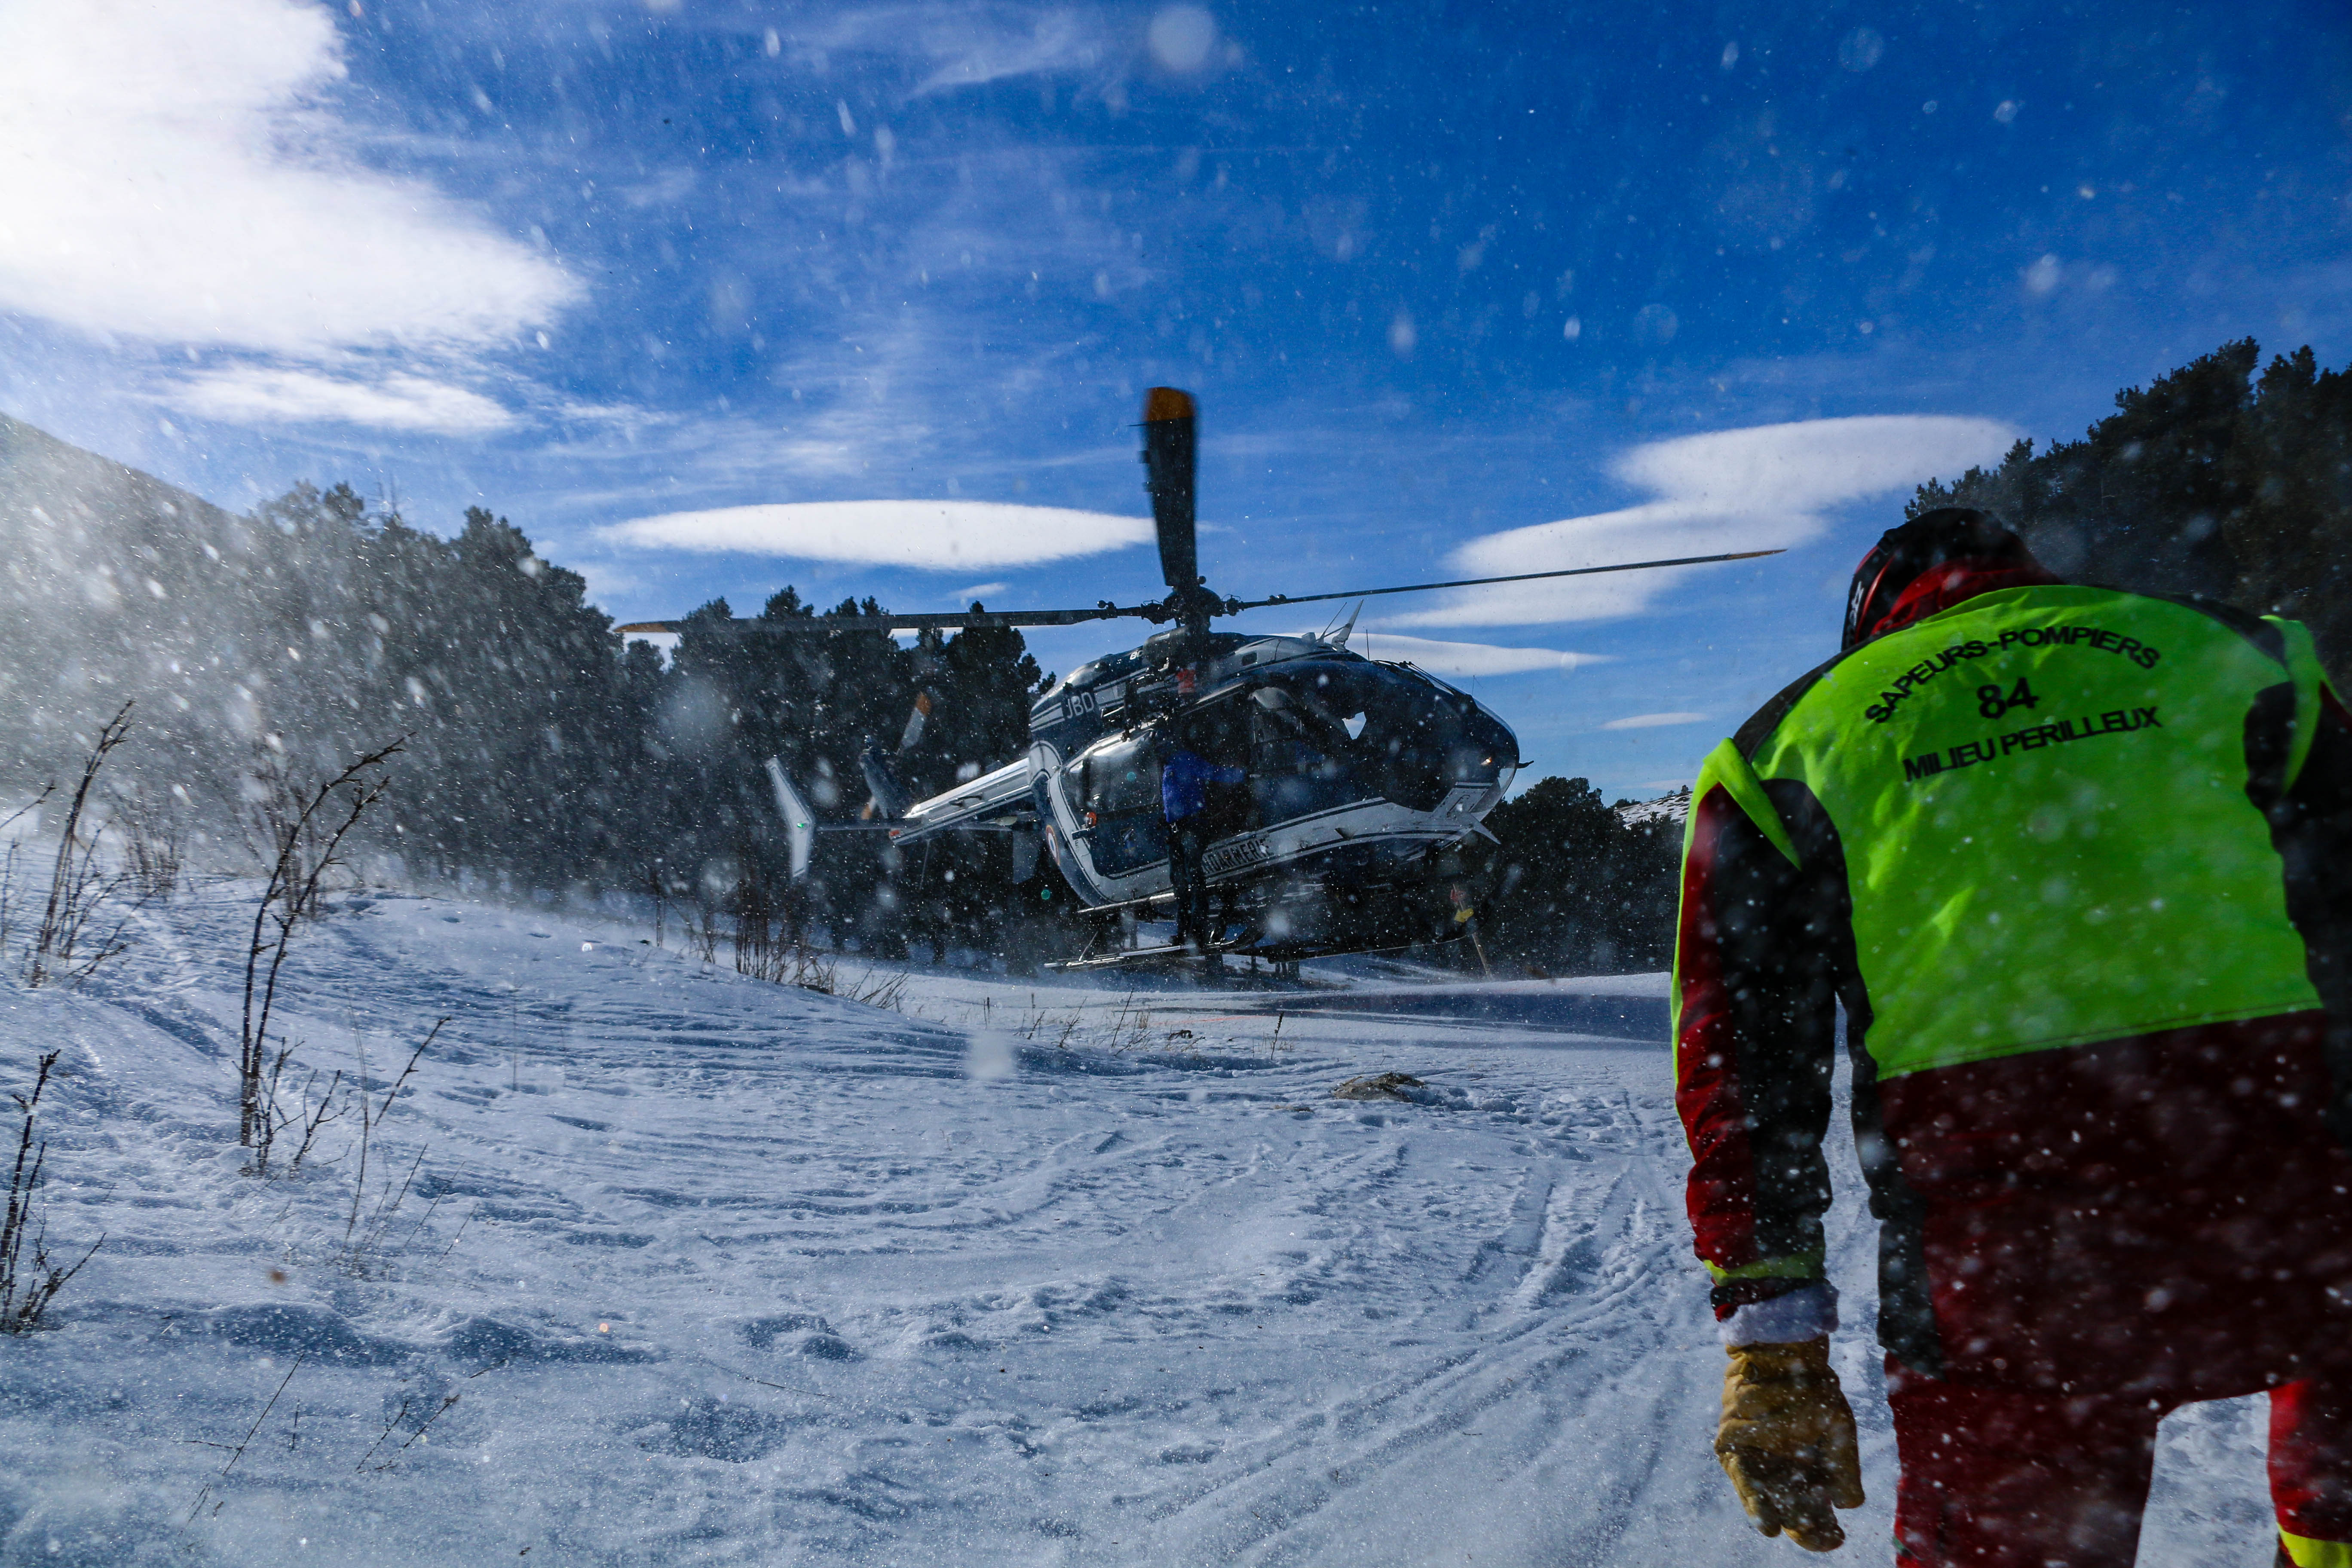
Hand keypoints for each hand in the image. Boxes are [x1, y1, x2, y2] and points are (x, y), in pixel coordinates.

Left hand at [1715, 1337, 1864, 1550]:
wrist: (1785, 1353)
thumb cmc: (1814, 1395)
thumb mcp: (1837, 1429)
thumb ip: (1844, 1466)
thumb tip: (1848, 1504)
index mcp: (1806, 1480)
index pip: (1811, 1518)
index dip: (1819, 1533)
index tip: (1833, 1538)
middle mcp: (1775, 1473)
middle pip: (1777, 1508)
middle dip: (1784, 1521)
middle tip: (1786, 1532)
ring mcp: (1750, 1457)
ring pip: (1749, 1484)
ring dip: (1756, 1503)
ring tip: (1768, 1524)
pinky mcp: (1728, 1438)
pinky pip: (1734, 1444)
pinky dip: (1750, 1439)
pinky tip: (1760, 1429)